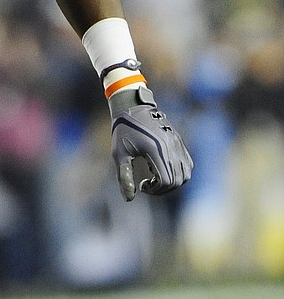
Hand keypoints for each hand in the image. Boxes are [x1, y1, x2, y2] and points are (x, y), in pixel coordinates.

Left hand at [109, 85, 192, 200]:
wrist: (132, 106)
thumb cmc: (122, 130)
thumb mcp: (118, 153)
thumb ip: (124, 176)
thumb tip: (129, 199)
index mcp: (156, 149)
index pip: (166, 181)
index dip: (155, 190)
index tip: (142, 185)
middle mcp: (171, 146)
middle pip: (178, 180)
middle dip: (163, 188)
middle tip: (148, 184)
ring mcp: (177, 143)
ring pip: (186, 174)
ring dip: (173, 181)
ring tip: (155, 176)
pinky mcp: (179, 141)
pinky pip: (187, 163)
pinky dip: (179, 172)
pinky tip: (162, 167)